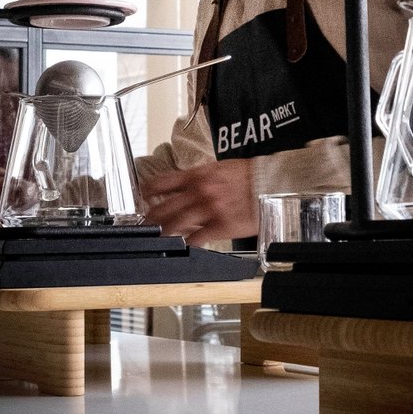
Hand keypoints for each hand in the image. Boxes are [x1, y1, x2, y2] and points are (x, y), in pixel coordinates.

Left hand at [142, 159, 256, 245]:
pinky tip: (185, 245)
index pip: (163, 182)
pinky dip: (188, 243)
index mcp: (198, 175)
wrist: (270, 182)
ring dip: (165, 232)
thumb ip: (201, 178)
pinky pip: (197, 238)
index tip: (142, 196)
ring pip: (177, 224)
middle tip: (145, 224)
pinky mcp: (221, 226)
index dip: (148, 190)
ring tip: (160, 236)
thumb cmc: (248, 174)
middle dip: (152, 218)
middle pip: (165, 207)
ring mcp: (209, 209)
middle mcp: (199, 192)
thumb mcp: (219, 168)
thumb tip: (187, 187)